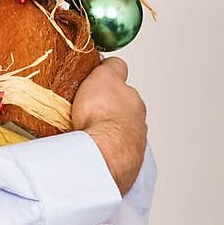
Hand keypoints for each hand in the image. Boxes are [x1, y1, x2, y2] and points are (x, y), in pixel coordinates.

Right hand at [71, 55, 146, 195]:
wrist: (102, 151)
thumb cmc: (102, 115)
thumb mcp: (103, 76)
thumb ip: (110, 67)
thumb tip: (111, 62)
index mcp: (134, 99)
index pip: (124, 85)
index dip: (111, 82)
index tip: (102, 84)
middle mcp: (138, 120)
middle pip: (123, 110)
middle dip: (108, 110)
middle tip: (87, 112)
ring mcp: (133, 142)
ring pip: (119, 133)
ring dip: (106, 132)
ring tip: (85, 132)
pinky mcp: (124, 162)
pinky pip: (113, 152)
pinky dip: (104, 150)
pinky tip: (90, 148)